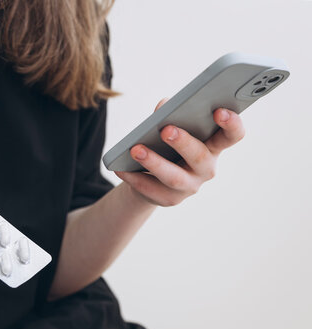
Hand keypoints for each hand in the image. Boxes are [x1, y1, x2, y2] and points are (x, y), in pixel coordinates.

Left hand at [116, 99, 245, 206]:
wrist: (153, 177)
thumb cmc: (167, 144)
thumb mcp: (170, 126)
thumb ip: (170, 113)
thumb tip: (165, 105)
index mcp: (214, 145)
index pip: (232, 135)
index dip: (231, 124)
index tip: (219, 110)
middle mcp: (206, 168)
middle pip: (199, 156)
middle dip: (183, 142)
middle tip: (166, 129)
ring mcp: (190, 186)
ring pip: (173, 177)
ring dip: (154, 162)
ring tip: (135, 150)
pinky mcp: (170, 200)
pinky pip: (151, 190)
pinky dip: (134, 178)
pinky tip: (120, 168)